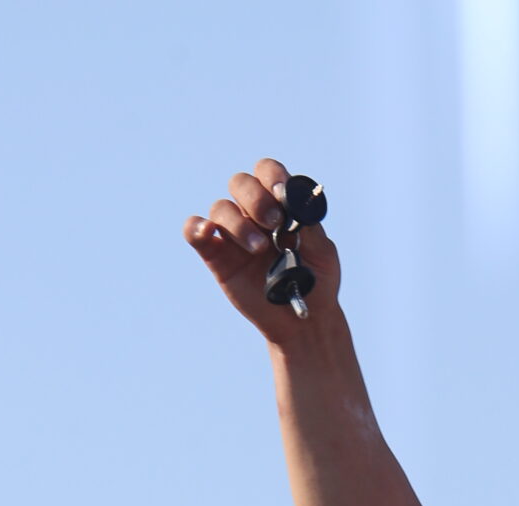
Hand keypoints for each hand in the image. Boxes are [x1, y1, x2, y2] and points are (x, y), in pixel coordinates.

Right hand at [185, 157, 338, 351]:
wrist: (302, 321)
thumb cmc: (316, 282)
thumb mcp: (323, 253)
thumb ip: (310, 225)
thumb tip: (293, 198)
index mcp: (279, 204)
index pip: (267, 172)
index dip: (271, 176)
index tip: (282, 195)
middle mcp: (252, 213)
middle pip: (240, 183)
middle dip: (256, 198)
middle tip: (273, 223)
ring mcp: (233, 234)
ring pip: (220, 208)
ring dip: (238, 224)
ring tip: (259, 250)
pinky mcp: (217, 256)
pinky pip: (195, 231)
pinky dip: (195, 227)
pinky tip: (207, 233)